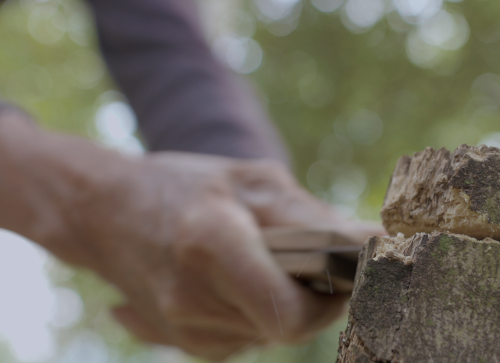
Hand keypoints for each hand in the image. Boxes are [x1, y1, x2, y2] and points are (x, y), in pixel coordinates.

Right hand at [54, 153, 384, 360]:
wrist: (102, 211)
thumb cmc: (182, 185)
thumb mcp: (251, 181)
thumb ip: (312, 217)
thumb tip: (374, 243)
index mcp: (211, 245)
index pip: (289, 312)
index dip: (331, 298)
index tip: (348, 272)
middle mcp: (193, 299)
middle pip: (289, 327)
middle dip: (316, 297)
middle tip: (314, 259)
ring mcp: (184, 330)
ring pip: (271, 335)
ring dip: (286, 302)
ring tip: (266, 260)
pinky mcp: (183, 343)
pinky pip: (246, 337)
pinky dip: (258, 311)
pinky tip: (240, 277)